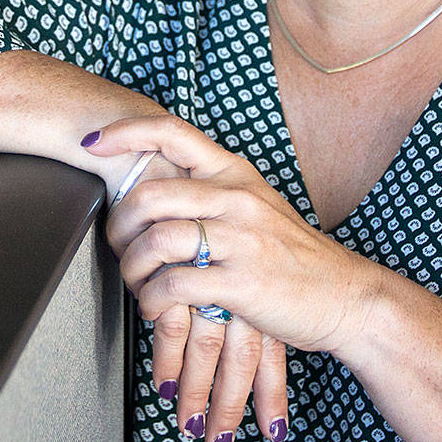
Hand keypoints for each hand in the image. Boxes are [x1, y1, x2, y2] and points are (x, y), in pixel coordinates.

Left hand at [85, 114, 377, 441]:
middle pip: (149, 194)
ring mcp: (241, 239)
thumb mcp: (257, 209)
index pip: (172, 132)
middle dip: (119, 225)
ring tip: (138, 286)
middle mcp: (236, 198)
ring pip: (156, 240)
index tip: (93, 144)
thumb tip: (157, 191)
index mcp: (236, 174)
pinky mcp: (241, 282)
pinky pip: (173, 284)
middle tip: (119, 249)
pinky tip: (157, 308)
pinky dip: (152, 300)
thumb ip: (213, 195)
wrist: (347, 297)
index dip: (125, 133)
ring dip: (132, 269)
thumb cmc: (296, 258)